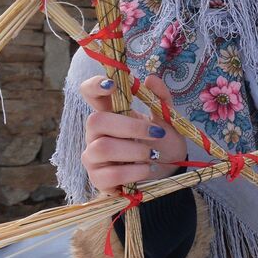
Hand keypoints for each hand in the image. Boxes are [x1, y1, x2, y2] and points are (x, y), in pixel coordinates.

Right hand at [78, 74, 185, 192]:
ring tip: (153, 154)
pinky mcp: (98, 178)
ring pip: (103, 148)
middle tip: (156, 133)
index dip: (94, 86)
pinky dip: (135, 171)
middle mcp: (96, 133)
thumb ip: (161, 99)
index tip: (112, 84)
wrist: (168, 171)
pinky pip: (110, 174)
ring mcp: (94, 156)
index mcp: (110, 114)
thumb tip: (151, 79)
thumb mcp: (167, 120)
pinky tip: (147, 169)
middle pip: (96, 121)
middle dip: (130, 127)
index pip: (89, 94)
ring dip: (135, 151)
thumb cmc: (162, 142)